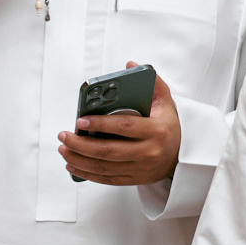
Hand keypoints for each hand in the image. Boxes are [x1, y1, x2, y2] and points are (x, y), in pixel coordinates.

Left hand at [59, 68, 180, 186]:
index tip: (79, 121)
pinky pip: (106, 179)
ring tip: (63, 149)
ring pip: (104, 167)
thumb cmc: (167, 125)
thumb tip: (131, 65)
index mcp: (156, 130)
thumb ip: (152, 83)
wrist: (181, 154)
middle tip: (63, 135)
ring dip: (79, 159)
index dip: (100, 124)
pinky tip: (72, 165)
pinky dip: (86, 173)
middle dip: (81, 144)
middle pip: (109, 151)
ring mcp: (141, 168)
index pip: (124, 126)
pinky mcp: (134, 179)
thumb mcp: (165, 102)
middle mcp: (149, 151)